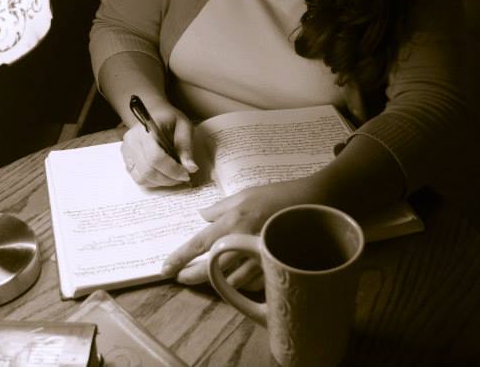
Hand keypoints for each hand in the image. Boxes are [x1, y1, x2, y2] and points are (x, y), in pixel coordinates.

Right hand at [121, 103, 197, 186]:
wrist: (155, 115)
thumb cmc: (170, 120)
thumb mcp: (184, 127)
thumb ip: (186, 147)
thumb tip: (190, 168)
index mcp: (145, 130)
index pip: (155, 157)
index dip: (172, 170)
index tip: (186, 174)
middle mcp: (132, 141)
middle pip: (148, 171)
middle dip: (168, 179)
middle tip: (182, 177)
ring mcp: (126, 151)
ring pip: (142, 178)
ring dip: (161, 182)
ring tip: (173, 176)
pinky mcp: (126, 159)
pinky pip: (138, 178)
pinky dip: (153, 181)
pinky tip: (163, 174)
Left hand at [163, 178, 317, 289]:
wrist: (315, 205)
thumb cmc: (279, 196)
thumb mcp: (246, 194)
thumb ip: (221, 207)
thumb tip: (202, 216)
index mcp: (233, 223)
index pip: (198, 245)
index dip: (179, 259)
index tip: (165, 269)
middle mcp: (243, 244)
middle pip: (210, 270)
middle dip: (193, 276)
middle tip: (182, 277)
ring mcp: (260, 260)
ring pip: (229, 282)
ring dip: (216, 281)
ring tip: (206, 276)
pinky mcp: (274, 271)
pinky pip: (251, 285)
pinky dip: (239, 283)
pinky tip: (234, 278)